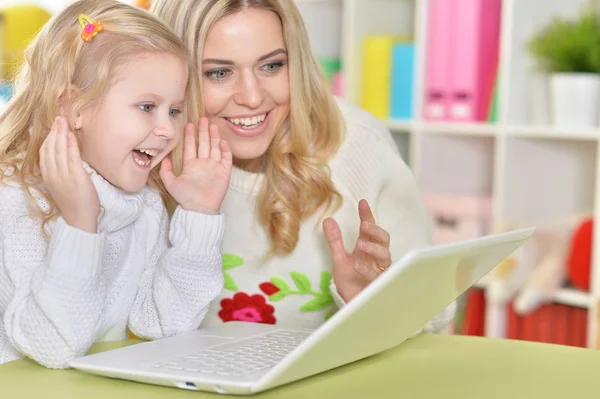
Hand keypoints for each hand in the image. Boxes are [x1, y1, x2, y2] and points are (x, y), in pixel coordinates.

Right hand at [40, 116, 99, 232]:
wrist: (79, 219)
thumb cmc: (74, 202)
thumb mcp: (62, 186)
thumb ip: (60, 172)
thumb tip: (64, 157)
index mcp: (48, 177)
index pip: (44, 153)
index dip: (48, 138)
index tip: (54, 127)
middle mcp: (53, 175)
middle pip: (50, 149)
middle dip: (54, 132)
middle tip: (59, 118)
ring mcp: (64, 176)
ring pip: (59, 151)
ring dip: (61, 134)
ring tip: (64, 122)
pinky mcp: (76, 178)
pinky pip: (72, 158)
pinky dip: (71, 145)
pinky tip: (71, 136)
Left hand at [160, 118, 231, 213]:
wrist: (200, 209)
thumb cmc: (186, 198)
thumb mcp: (171, 184)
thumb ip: (165, 171)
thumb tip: (164, 158)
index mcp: (191, 165)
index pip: (191, 146)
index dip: (190, 135)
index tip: (189, 124)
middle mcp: (203, 164)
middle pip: (204, 144)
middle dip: (204, 131)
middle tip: (203, 119)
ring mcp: (214, 167)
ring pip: (215, 148)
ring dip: (214, 137)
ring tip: (213, 125)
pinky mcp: (224, 172)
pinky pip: (226, 158)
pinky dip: (225, 150)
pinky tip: (222, 141)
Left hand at [323, 199, 391, 301]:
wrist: (352, 306)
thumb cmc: (350, 283)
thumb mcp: (339, 259)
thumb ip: (335, 241)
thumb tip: (328, 220)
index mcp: (367, 248)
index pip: (369, 229)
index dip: (367, 215)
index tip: (362, 202)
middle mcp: (376, 257)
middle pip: (383, 239)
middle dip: (376, 231)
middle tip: (364, 225)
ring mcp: (380, 270)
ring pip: (385, 254)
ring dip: (373, 248)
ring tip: (360, 244)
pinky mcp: (380, 285)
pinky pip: (378, 275)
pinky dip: (368, 269)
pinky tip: (358, 265)